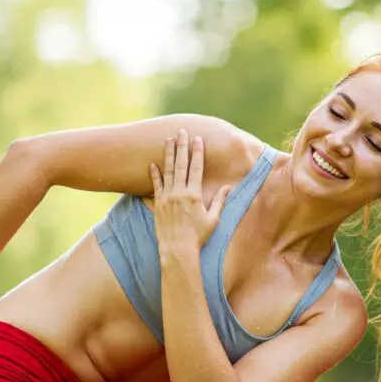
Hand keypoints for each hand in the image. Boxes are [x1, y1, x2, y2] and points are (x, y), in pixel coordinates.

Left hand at [149, 129, 231, 254]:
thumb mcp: (213, 219)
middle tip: (181, 131)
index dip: (198, 152)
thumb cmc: (198, 237)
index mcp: (194, 195)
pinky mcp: (157, 205)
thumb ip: (220, 201)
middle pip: (181, 165)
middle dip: (182, 146)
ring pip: (167, 171)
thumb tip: (228, 187)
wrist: (177, 250)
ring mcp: (166, 198)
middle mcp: (179, 193)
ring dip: (168, 155)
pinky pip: (154, 187)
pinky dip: (153, 175)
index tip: (198, 139)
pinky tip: (152, 164)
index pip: (196, 168)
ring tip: (167, 140)